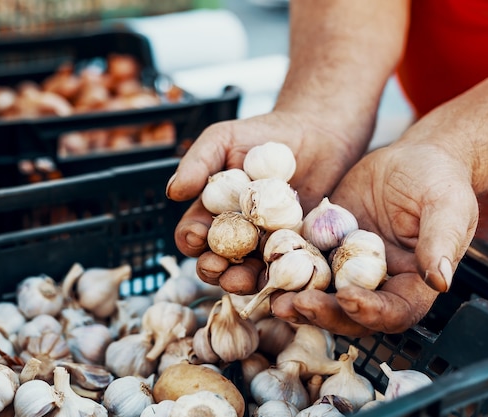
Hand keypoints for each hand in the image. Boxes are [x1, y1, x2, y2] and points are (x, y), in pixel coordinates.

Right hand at [167, 111, 367, 290]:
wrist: (315, 132)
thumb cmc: (263, 134)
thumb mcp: (225, 139)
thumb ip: (198, 162)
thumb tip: (172, 191)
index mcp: (212, 213)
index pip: (193, 234)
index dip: (190, 239)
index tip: (196, 236)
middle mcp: (236, 235)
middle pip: (217, 261)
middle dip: (213, 269)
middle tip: (218, 267)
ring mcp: (266, 245)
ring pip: (249, 272)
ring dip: (243, 281)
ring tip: (246, 278)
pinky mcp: (297, 250)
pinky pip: (287, 269)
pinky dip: (282, 277)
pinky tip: (283, 276)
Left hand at [271, 141, 478, 335]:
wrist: (410, 158)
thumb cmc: (437, 179)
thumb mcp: (446, 206)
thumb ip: (441, 242)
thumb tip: (441, 281)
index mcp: (411, 284)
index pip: (394, 312)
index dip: (371, 312)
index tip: (347, 297)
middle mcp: (377, 283)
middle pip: (350, 313)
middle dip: (323, 313)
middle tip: (296, 304)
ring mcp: (347, 268)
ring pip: (321, 294)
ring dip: (297, 300)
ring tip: (274, 298)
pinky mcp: (324, 247)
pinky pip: (304, 263)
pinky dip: (284, 269)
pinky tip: (264, 267)